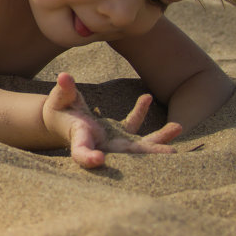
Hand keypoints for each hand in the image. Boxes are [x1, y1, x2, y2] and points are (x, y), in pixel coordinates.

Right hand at [42, 72, 181, 168]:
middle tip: (171, 154)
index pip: (82, 152)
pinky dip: (142, 113)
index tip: (98, 159)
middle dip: (149, 154)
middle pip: (125, 155)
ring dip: (159, 138)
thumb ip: (64, 90)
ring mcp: (113, 141)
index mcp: (81, 140)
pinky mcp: (119, 134)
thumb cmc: (58, 111)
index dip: (89, 157)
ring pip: (138, 145)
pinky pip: (134, 125)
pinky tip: (147, 98)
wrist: (62, 119)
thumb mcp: (59, 100)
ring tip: (178, 127)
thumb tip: (65, 76)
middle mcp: (101, 146)